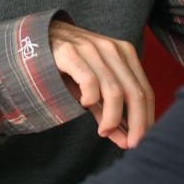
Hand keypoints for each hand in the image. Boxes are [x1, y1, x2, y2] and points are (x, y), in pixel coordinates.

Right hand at [49, 20, 153, 148]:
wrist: (36, 39)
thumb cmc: (68, 67)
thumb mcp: (93, 88)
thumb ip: (109, 111)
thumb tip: (126, 140)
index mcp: (124, 53)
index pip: (145, 91)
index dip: (146, 120)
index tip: (140, 141)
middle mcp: (111, 49)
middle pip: (135, 93)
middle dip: (136, 123)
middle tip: (130, 144)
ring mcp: (91, 48)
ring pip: (114, 91)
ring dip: (112, 118)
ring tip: (103, 131)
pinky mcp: (69, 52)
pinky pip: (89, 81)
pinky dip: (90, 98)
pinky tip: (84, 104)